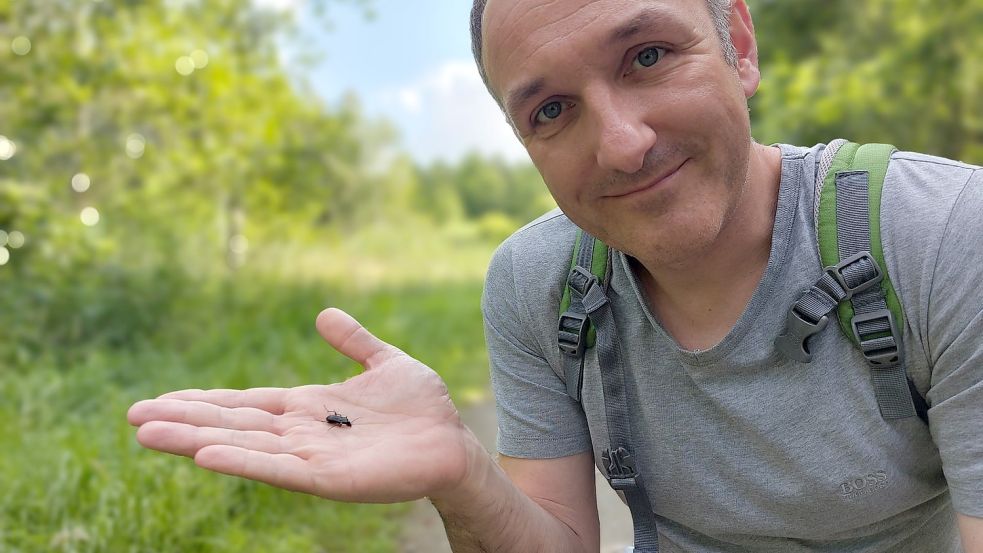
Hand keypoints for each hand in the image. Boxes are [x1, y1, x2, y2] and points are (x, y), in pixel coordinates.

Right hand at [127, 308, 478, 503]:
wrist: (455, 442)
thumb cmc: (422, 408)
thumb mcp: (384, 362)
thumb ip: (354, 340)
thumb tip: (324, 314)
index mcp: (309, 407)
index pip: (246, 402)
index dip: (204, 400)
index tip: (161, 397)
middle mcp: (302, 433)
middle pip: (232, 423)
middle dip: (183, 419)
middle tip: (132, 415)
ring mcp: (312, 456)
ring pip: (244, 445)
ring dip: (195, 439)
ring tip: (147, 432)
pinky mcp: (330, 477)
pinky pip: (279, 469)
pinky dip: (243, 461)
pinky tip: (206, 454)